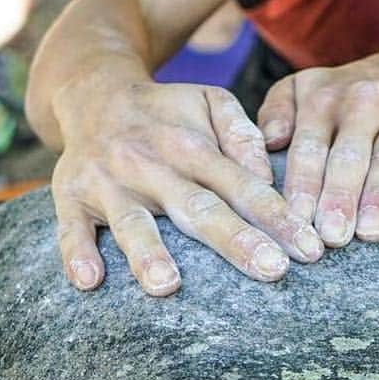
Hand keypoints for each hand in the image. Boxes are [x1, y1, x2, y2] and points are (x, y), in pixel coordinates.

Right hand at [51, 81, 324, 294]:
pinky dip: (76, 254)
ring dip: (148, 253)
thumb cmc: (168, 112)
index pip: (242, 184)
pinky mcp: (70, 197)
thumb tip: (266, 174)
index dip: (277, 216)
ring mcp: (109, 183)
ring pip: (132, 221)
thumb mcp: (211, 102)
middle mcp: (153, 165)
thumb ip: (243, 134)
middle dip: (236, 240)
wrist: (94, 94)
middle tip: (273, 270)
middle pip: (198, 208)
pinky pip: (69, 228)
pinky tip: (90, 281)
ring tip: (168, 285)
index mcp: (193, 145)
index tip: (309, 248)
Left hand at [257, 57, 378, 247]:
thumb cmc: (341, 98)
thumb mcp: (301, 90)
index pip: (310, 145)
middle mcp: (365, 99)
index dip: (303, 184)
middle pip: (350, 155)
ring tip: (369, 233)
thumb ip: (276, 113)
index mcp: (324, 96)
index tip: (296, 220)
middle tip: (332, 238)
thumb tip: (269, 141)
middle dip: (340, 197)